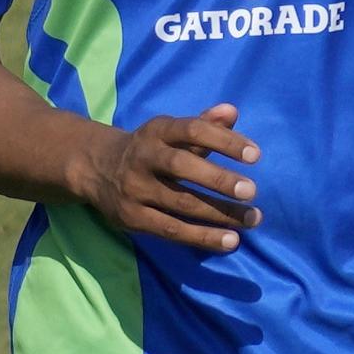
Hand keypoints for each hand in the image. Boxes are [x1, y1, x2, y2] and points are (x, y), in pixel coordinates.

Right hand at [84, 102, 260, 252]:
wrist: (98, 168)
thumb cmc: (152, 148)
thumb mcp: (172, 131)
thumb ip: (205, 123)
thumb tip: (232, 112)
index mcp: (158, 130)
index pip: (193, 130)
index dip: (224, 141)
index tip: (256, 155)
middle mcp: (144, 157)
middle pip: (182, 166)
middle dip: (218, 179)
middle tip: (252, 191)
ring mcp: (136, 189)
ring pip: (180, 203)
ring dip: (219, 214)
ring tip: (251, 220)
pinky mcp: (132, 218)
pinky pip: (171, 230)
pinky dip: (202, 237)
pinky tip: (230, 241)